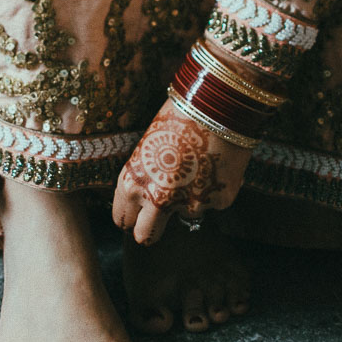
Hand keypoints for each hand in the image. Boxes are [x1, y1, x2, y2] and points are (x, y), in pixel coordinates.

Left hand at [112, 98, 250, 245]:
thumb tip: (150, 200)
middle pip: (146, 236)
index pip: (123, 220)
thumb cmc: (178, 118)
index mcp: (132, 184)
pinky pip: (212, 202)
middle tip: (162, 216)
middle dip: (152, 230)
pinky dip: (213, 189)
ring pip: (186, 215)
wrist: (218, 105)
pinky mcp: (218, 202)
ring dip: (190, 199)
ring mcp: (189, 205)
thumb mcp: (148, 150)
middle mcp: (156, 200)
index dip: (132, 218)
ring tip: (198, 165)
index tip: (140, 216)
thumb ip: (146, 179)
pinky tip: (216, 163)